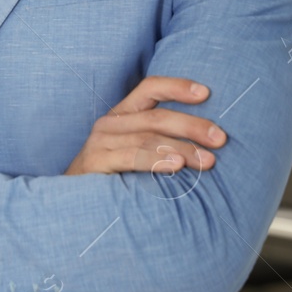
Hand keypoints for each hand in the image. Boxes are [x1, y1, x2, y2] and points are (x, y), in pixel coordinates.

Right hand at [65, 76, 225, 175]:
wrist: (70, 204)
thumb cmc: (112, 177)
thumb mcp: (134, 152)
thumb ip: (160, 141)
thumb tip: (207, 143)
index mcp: (122, 114)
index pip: (150, 89)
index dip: (177, 87)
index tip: (207, 93)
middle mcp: (110, 123)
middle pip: (157, 116)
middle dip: (192, 126)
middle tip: (220, 138)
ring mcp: (101, 142)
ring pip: (148, 138)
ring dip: (182, 149)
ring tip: (208, 161)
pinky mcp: (95, 162)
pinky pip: (131, 157)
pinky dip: (156, 161)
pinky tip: (176, 167)